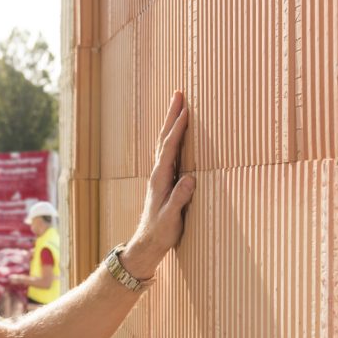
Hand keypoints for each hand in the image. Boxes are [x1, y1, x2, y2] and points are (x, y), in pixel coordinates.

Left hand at [119, 90, 194, 279]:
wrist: (147, 243)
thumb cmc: (160, 232)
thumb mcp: (171, 218)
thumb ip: (179, 198)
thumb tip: (189, 178)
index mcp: (160, 179)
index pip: (170, 148)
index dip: (178, 129)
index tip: (186, 111)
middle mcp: (157, 173)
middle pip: (165, 138)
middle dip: (172, 115)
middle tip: (179, 94)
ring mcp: (159, 175)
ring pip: (166, 142)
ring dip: (172, 122)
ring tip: (179, 105)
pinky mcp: (163, 180)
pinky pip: (169, 152)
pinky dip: (173, 137)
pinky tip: (177, 133)